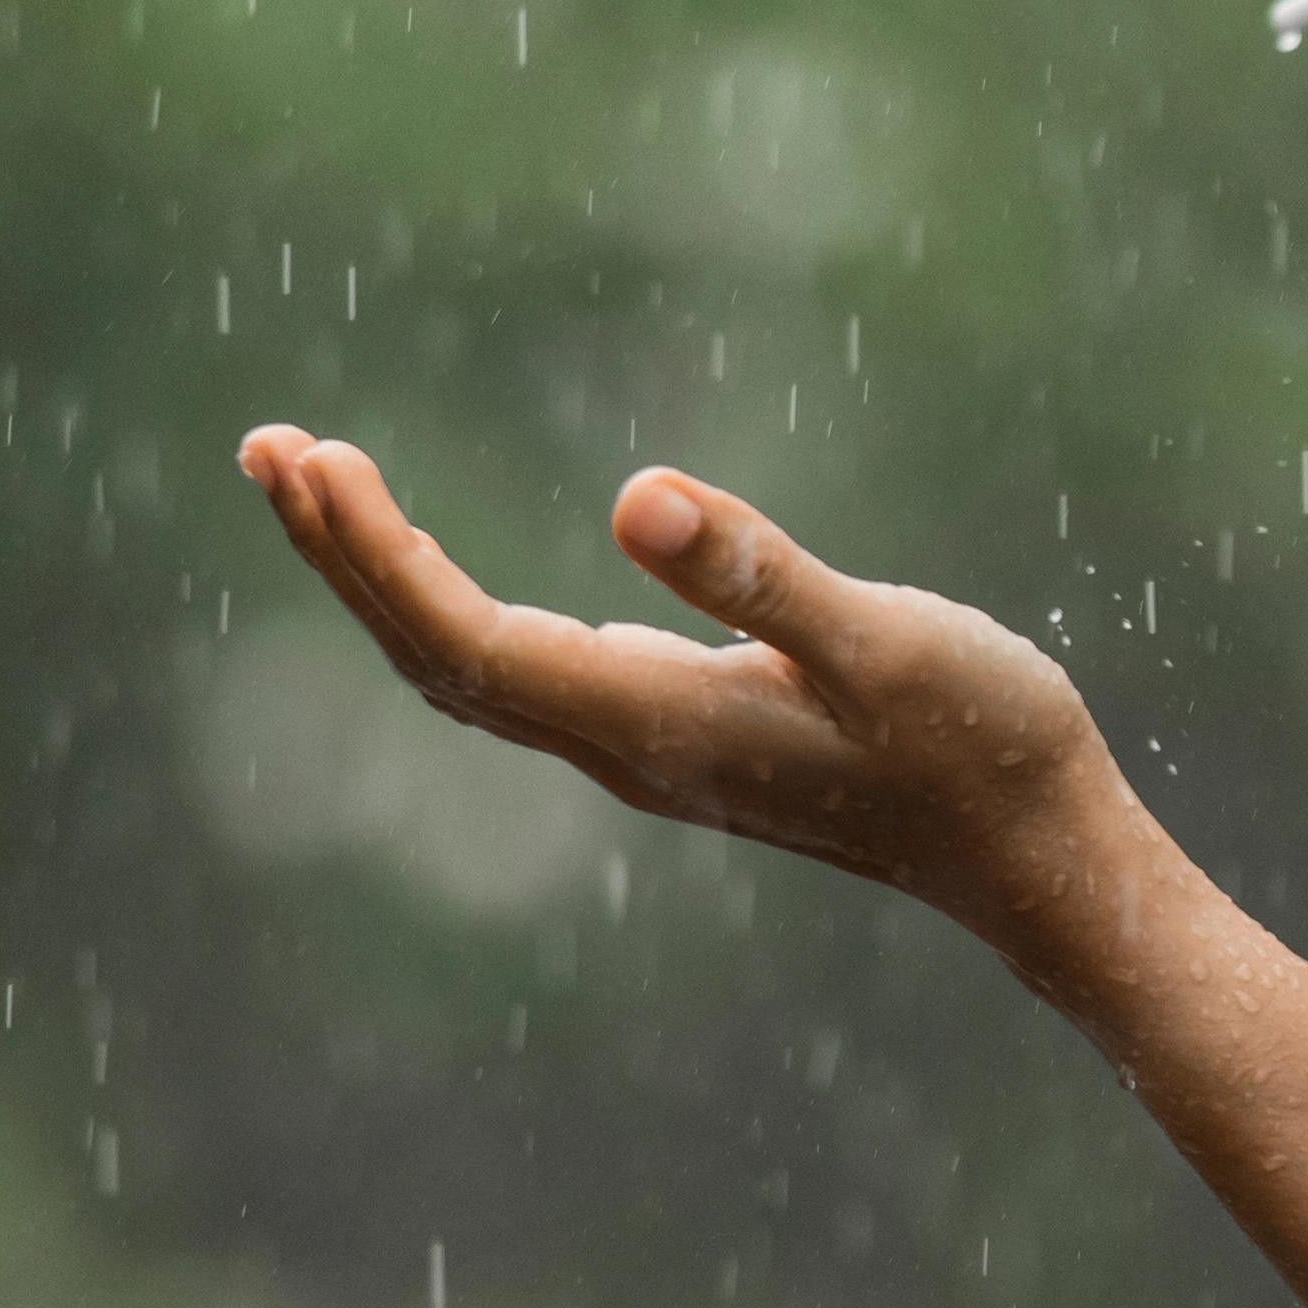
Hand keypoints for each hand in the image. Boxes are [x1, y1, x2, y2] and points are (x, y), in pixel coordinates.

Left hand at [233, 428, 1120, 938]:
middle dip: (344, 556)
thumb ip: (764, 576)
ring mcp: (651, 748)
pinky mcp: (683, 734)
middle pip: (437, 658)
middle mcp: (628, 747)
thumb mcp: (885, 642)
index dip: (376, 556)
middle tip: (265, 448)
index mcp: (656, 723)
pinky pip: (522, 672)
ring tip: (318, 484)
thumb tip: (638, 499)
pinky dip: (454, 604)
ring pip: (472, 668)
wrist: (1042, 859)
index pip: (467, 642)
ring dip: (386, 579)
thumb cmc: (982, 746)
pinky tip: (437, 570)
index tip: (314, 458)